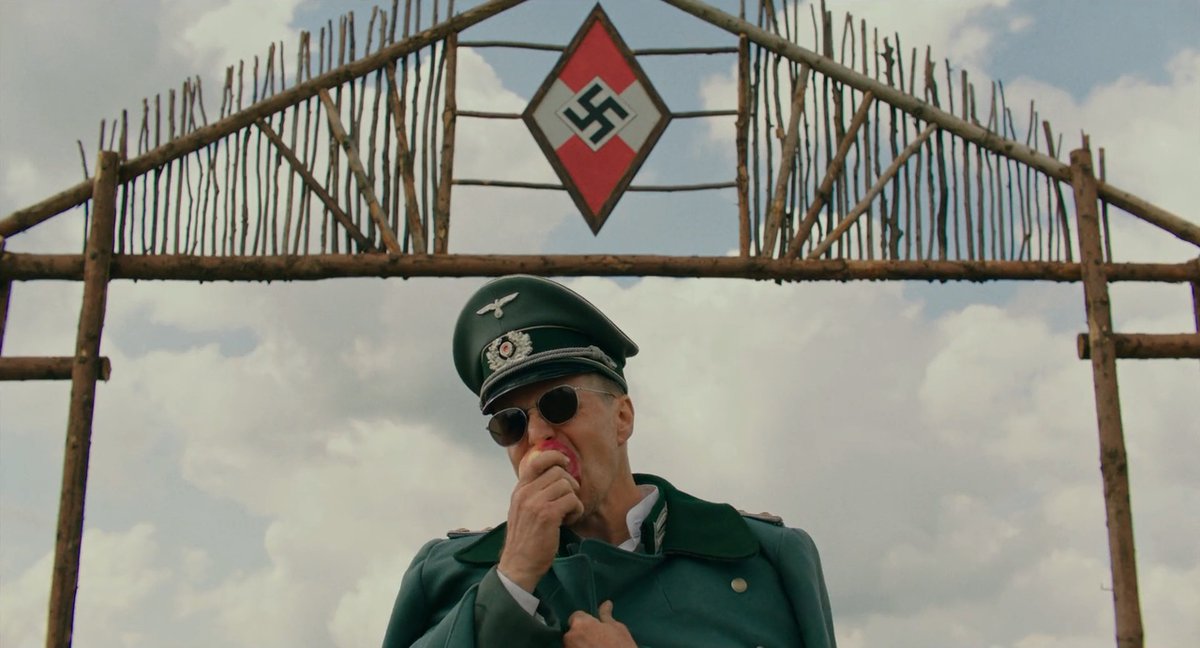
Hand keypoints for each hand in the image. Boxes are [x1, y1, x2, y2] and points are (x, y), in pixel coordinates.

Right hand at [498, 449, 582, 591]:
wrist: (519, 565)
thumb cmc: (525, 540)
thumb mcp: (522, 511)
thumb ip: (533, 493)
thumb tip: (556, 475)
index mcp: (519, 490)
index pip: (536, 460)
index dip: (555, 456)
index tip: (565, 463)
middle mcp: (525, 493)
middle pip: (558, 472)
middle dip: (570, 485)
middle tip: (568, 501)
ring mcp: (535, 503)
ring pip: (567, 485)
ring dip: (573, 500)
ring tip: (566, 514)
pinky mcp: (548, 515)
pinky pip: (572, 500)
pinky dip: (576, 511)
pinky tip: (568, 521)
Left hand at [564, 600, 635, 646]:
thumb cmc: (621, 647)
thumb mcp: (618, 629)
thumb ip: (606, 616)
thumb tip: (606, 603)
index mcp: (581, 624)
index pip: (576, 616)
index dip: (586, 622)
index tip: (596, 629)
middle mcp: (570, 637)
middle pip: (572, 632)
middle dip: (582, 635)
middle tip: (597, 642)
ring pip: (572, 645)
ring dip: (580, 646)